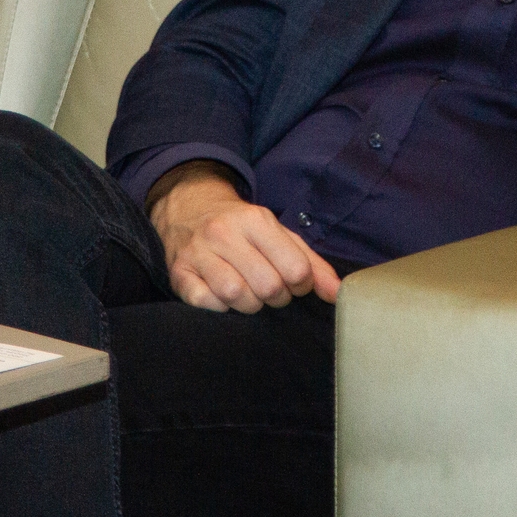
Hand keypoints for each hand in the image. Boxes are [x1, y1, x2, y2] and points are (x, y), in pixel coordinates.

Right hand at [149, 163, 340, 312]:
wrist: (189, 209)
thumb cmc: (242, 229)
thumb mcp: (279, 235)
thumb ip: (312, 263)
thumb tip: (337, 293)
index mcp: (256, 220)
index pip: (295, 269)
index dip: (300, 284)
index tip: (293, 281)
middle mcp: (224, 232)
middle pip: (268, 286)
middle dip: (276, 297)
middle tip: (270, 290)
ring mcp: (198, 252)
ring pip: (236, 295)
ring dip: (249, 304)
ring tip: (249, 293)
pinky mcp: (179, 272)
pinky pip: (206, 303)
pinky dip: (219, 307)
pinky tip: (223, 297)